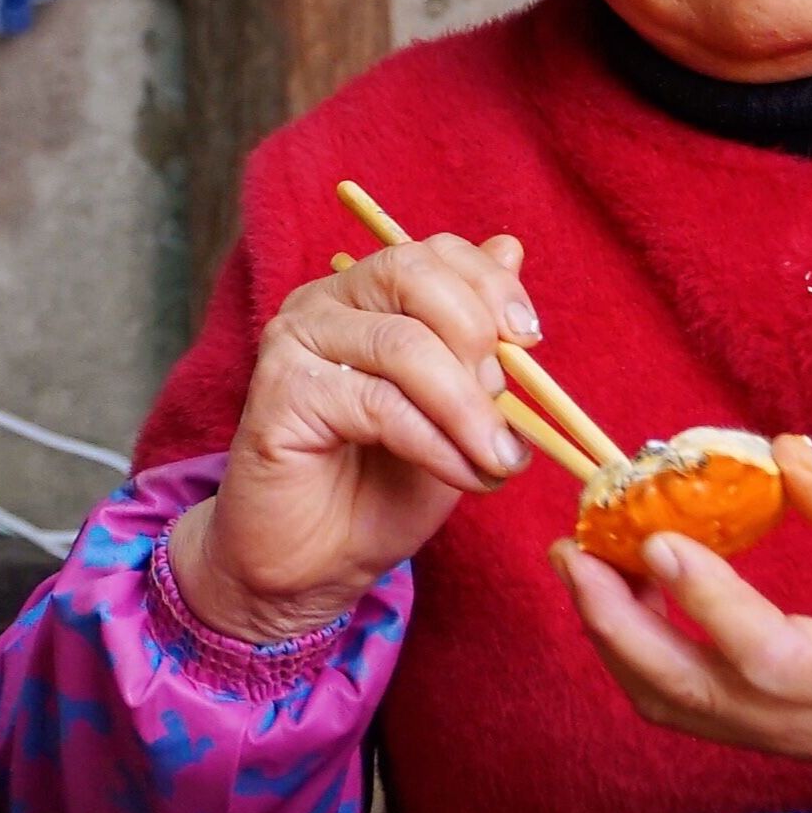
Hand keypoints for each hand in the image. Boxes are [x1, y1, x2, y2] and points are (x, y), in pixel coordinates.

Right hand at [172, 233, 536, 645]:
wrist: (313, 564)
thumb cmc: (381, 487)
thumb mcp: (453, 409)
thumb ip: (477, 337)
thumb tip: (511, 248)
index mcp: (363, 293)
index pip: (432, 251)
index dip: (490, 285)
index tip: (531, 339)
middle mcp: (322, 303)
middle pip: (412, 276)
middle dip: (478, 339)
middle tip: (511, 410)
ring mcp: (293, 343)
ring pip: (401, 343)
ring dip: (468, 408)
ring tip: (499, 461)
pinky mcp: (279, 393)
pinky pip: (377, 403)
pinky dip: (435, 442)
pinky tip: (461, 474)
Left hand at [555, 437, 811, 786]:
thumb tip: (781, 456)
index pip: (775, 659)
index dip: (710, 605)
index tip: (659, 542)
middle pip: (703, 698)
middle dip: (621, 629)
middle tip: (575, 555)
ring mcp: (805, 743)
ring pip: (687, 712)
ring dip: (621, 644)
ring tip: (586, 569)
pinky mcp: (786, 738)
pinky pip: (700, 711)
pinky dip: (649, 660)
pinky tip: (632, 600)